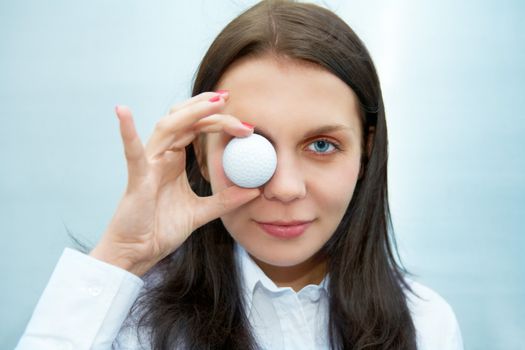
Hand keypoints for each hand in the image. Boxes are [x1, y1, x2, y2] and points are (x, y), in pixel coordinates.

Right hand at [89, 92, 259, 275]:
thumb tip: (255, 191)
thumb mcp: (201, 213)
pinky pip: (133, 152)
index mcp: (174, 160)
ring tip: (214, 102)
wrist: (137, 253)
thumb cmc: (161, 229)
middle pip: (184, 120)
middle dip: (208, 109)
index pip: (196, 129)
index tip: (243, 122)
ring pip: (168, 127)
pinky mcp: (137, 178)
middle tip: (231, 100)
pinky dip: (127, 132)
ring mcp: (148, 164)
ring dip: (191, 112)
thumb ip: (225, 200)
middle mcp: (160, 156)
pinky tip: (123, 111)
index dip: (217, 119)